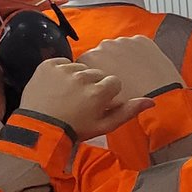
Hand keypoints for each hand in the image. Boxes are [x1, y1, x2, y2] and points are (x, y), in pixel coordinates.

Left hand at [17, 60, 151, 140]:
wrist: (40, 127)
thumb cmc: (76, 129)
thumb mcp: (105, 125)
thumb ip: (128, 111)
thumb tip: (151, 101)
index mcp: (99, 92)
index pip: (113, 82)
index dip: (107, 94)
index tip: (97, 103)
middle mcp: (83, 77)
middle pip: (97, 74)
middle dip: (92, 84)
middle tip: (80, 100)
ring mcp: (64, 70)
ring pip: (79, 67)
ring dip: (76, 77)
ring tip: (67, 93)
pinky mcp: (48, 65)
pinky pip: (62, 62)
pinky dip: (61, 71)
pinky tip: (57, 86)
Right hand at [80, 35, 182, 102]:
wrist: (160, 99)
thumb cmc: (129, 105)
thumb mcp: (99, 100)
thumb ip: (89, 89)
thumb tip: (86, 87)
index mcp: (89, 59)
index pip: (87, 63)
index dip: (96, 75)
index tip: (105, 83)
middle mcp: (103, 45)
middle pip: (103, 53)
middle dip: (109, 64)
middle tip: (122, 80)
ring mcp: (124, 40)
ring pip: (120, 48)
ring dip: (124, 58)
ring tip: (135, 75)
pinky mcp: (141, 40)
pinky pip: (137, 45)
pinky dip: (140, 54)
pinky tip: (145, 68)